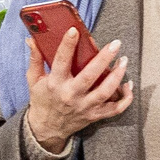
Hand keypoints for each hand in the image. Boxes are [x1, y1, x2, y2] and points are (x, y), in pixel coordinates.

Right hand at [22, 28, 131, 150]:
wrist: (46, 128)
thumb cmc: (42, 100)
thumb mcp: (33, 79)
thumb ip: (35, 59)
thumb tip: (32, 40)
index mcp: (54, 84)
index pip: (61, 61)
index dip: (67, 45)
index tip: (74, 31)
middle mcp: (71, 95)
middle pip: (90, 76)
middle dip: (104, 58)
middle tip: (115, 44)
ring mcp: (84, 106)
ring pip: (105, 92)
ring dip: (117, 76)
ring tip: (123, 61)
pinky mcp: (94, 115)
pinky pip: (114, 109)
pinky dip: (125, 98)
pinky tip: (128, 84)